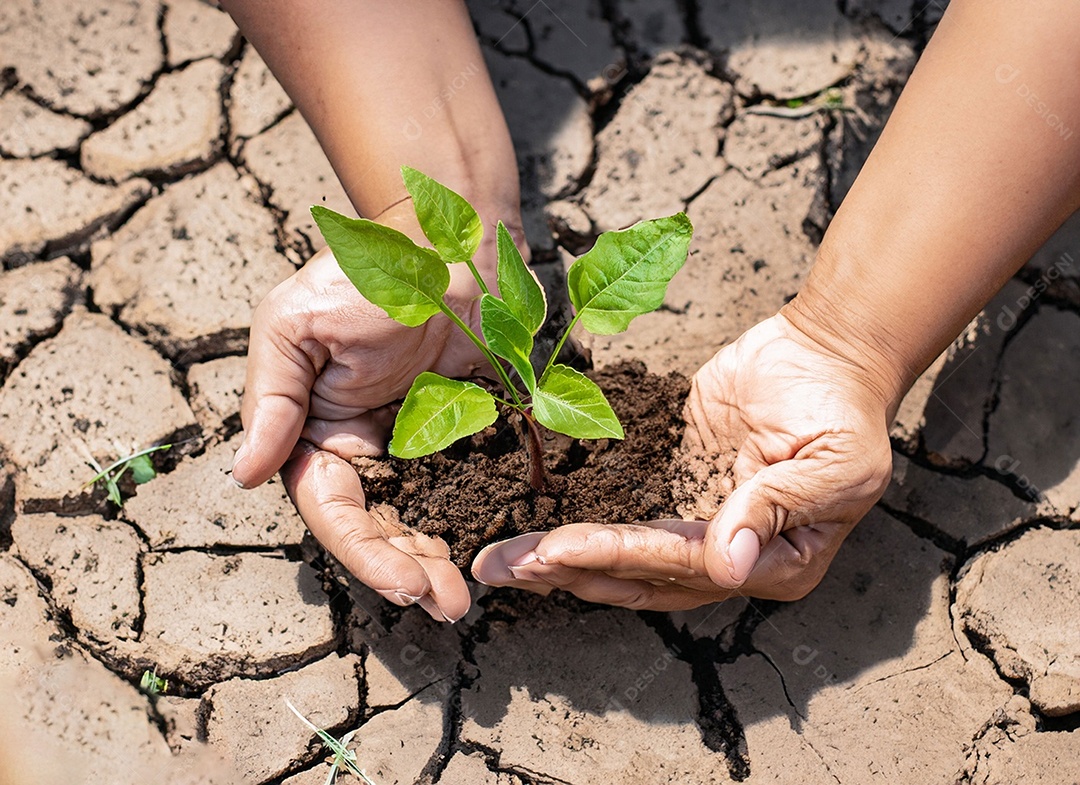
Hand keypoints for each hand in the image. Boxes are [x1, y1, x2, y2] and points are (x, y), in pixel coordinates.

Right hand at [232, 237, 492, 622]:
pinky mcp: (460, 435)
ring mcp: (413, 446)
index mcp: (314, 433)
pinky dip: (471, 520)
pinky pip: (464, 487)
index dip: (363, 551)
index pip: (331, 508)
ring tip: (465, 599)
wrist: (446, 244)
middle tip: (448, 606)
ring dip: (437, 560)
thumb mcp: (294, 327)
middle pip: (378, 528)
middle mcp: (361, 449)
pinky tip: (489, 549)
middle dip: (406, 571)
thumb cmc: (361, 275)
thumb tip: (242, 475)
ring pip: (419, 519)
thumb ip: (272, 402)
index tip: (403, 585)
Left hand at [471, 312, 895, 609]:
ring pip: (618, 552)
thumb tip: (729, 563)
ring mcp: (692, 521)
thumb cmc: (842, 409)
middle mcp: (724, 556)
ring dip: (559, 558)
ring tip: (498, 560)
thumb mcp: (833, 462)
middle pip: (637, 575)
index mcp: (772, 563)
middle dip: (567, 571)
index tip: (560, 549)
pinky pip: (616, 505)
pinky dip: (574, 515)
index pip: (682, 566)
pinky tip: (526, 520)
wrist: (826, 353)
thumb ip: (775, 507)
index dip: (619, 557)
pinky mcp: (669, 484)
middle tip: (504, 568)